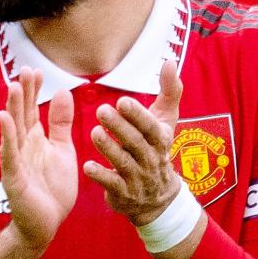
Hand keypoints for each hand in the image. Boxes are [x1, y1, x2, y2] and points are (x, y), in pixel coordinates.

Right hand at [0, 66, 77, 251]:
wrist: (47, 224)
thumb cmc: (53, 188)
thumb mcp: (62, 150)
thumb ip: (61, 123)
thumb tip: (62, 91)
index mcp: (35, 139)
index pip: (32, 109)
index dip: (32, 90)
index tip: (35, 70)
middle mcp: (23, 147)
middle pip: (21, 115)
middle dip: (22, 93)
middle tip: (24, 69)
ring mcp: (16, 161)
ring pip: (13, 131)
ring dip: (12, 109)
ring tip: (13, 87)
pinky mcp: (14, 178)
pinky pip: (10, 155)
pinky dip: (7, 137)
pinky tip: (4, 119)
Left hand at [83, 60, 184, 225]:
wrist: (158, 197)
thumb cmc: (157, 148)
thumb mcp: (166, 120)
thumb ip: (169, 90)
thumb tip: (170, 60)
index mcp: (161, 140)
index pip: (150, 127)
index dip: (138, 115)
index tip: (122, 100)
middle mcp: (151, 159)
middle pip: (136, 143)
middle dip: (119, 127)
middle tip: (102, 111)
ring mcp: (138, 178)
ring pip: (123, 162)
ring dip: (109, 148)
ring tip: (94, 132)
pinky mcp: (124, 193)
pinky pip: (112, 184)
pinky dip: (100, 175)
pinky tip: (87, 166)